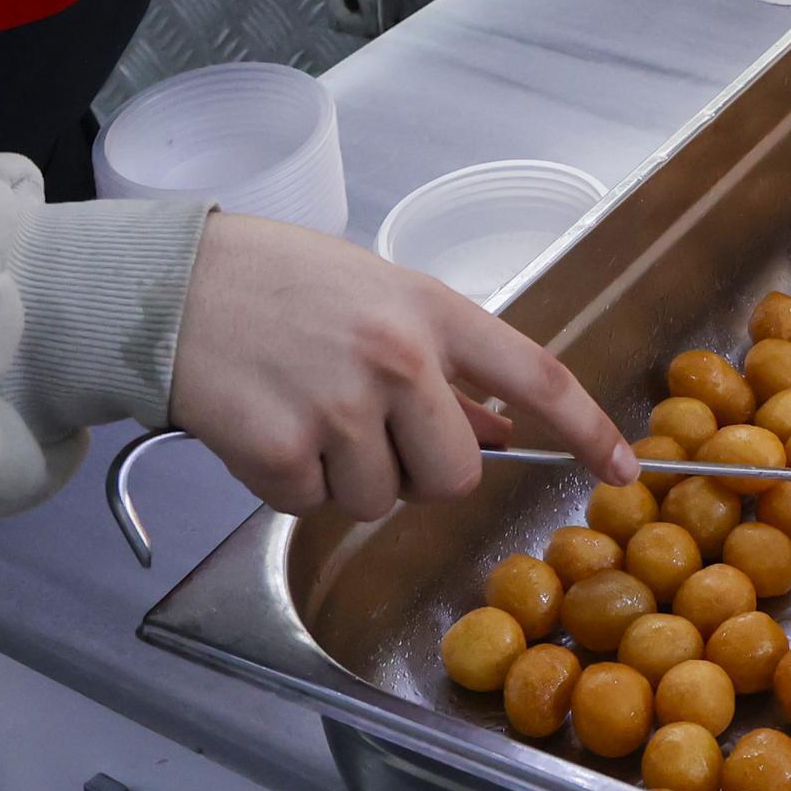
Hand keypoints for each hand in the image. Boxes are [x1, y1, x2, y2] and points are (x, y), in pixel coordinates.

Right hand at [168, 212, 629, 519]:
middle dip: (417, 471)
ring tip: (300, 410)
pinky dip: (285, 483)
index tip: (621, 469)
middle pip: (454, 474)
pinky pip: (309, 506)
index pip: (535, 375)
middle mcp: (398, 358)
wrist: (169, 285)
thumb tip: (499, 430)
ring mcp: (341, 406)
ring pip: (379, 501)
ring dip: (343, 478)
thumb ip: (442, 363)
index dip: (586, 428)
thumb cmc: (276, 284)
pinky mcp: (284, 450)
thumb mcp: (377, 297)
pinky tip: (262, 426)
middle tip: (363, 429)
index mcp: (430, 311)